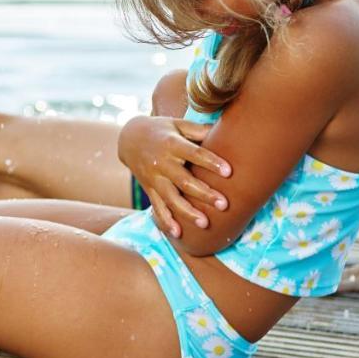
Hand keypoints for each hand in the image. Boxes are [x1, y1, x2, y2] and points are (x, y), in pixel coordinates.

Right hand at [118, 115, 230, 238]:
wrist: (129, 138)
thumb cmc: (161, 130)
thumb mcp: (178, 124)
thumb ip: (200, 130)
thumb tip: (229, 129)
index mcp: (171, 143)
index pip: (194, 153)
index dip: (211, 162)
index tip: (229, 172)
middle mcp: (161, 162)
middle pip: (184, 180)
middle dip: (204, 193)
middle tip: (224, 204)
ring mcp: (153, 178)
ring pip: (171, 198)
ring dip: (187, 212)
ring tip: (205, 223)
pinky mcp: (149, 189)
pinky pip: (157, 207)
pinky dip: (165, 221)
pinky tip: (177, 233)